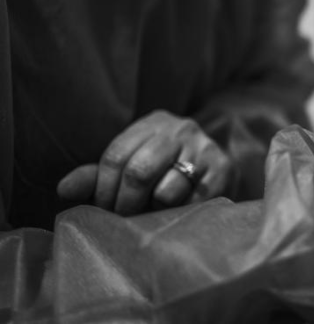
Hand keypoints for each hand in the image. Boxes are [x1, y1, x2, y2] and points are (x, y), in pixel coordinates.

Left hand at [57, 110, 233, 215]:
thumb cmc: (166, 169)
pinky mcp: (223, 170)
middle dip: (125, 203)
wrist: (218, 167)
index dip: (103, 190)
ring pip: (167, 190)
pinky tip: (177, 211)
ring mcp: (205, 147)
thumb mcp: (132, 164)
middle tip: (124, 217)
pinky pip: (192, 202)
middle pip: (139, 171)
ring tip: (153, 212)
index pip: (116, 156)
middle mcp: (181, 129)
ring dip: (154, 210)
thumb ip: (96, 176)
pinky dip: (179, 213)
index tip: (104, 208)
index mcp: (154, 122)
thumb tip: (63, 189)